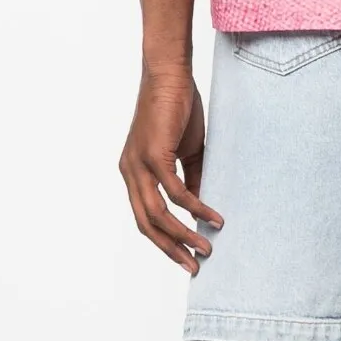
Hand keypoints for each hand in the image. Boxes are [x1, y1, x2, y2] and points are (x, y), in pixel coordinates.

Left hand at [119, 66, 223, 273]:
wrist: (169, 74)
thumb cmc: (177, 108)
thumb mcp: (185, 150)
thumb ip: (190, 178)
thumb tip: (200, 207)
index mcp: (133, 173)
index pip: (145, 217)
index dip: (164, 240)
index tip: (185, 256)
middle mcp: (129, 173)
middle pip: (147, 225)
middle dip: (171, 249)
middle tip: (194, 266)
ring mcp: (138, 165)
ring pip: (158, 214)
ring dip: (182, 236)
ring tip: (206, 248)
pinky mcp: (153, 155)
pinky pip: (174, 192)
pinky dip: (193, 207)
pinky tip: (210, 216)